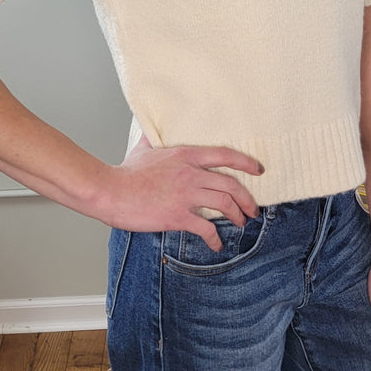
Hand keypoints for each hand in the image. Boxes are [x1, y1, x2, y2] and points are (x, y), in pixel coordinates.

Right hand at [97, 136, 262, 250]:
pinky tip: (217, 244)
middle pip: (231, 185)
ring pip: (224, 205)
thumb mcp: (145, 148)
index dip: (246, 162)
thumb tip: (152, 126)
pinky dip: (215, 239)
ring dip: (237, 216)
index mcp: (186, 155)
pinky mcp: (178, 216)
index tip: (258, 170)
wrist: (111, 191)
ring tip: (241, 224)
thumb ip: (155, 138)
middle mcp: (191, 173)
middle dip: (247, 199)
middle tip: (253, 209)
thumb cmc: (126, 172)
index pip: (225, 155)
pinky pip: (206, 228)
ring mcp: (186, 195)